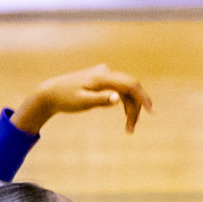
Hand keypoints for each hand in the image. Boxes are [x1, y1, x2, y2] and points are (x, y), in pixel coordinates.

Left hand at [11, 64, 153, 135]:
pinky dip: (124, 103)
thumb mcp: (82, 102)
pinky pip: (119, 90)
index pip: (129, 85)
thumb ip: (101, 100)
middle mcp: (105, 72)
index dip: (142, 97)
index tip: (151, 111)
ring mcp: (104, 74)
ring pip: (125, 91)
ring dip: (130, 108)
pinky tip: (125, 116)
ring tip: (129, 128)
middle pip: (130, 89)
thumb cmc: (65, 99)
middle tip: (132, 129)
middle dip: (136, 108)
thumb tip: (118, 98)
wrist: (51, 93)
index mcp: (101, 77)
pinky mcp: (102, 79)